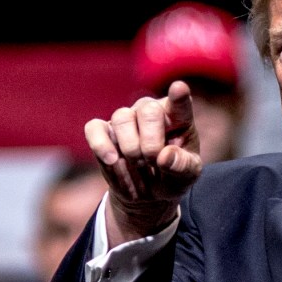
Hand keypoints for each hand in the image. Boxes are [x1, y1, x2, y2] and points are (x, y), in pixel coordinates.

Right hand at [85, 81, 203, 241]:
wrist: (149, 191)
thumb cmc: (173, 175)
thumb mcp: (187, 175)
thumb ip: (182, 165)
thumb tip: (165, 157)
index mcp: (177, 117)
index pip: (179, 103)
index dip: (178, 96)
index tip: (178, 89)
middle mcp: (151, 110)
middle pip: (148, 111)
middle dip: (151, 144)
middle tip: (154, 163)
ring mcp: (126, 118)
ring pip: (122, 117)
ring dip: (130, 148)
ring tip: (139, 165)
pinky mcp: (104, 131)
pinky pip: (94, 128)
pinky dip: (100, 144)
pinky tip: (112, 160)